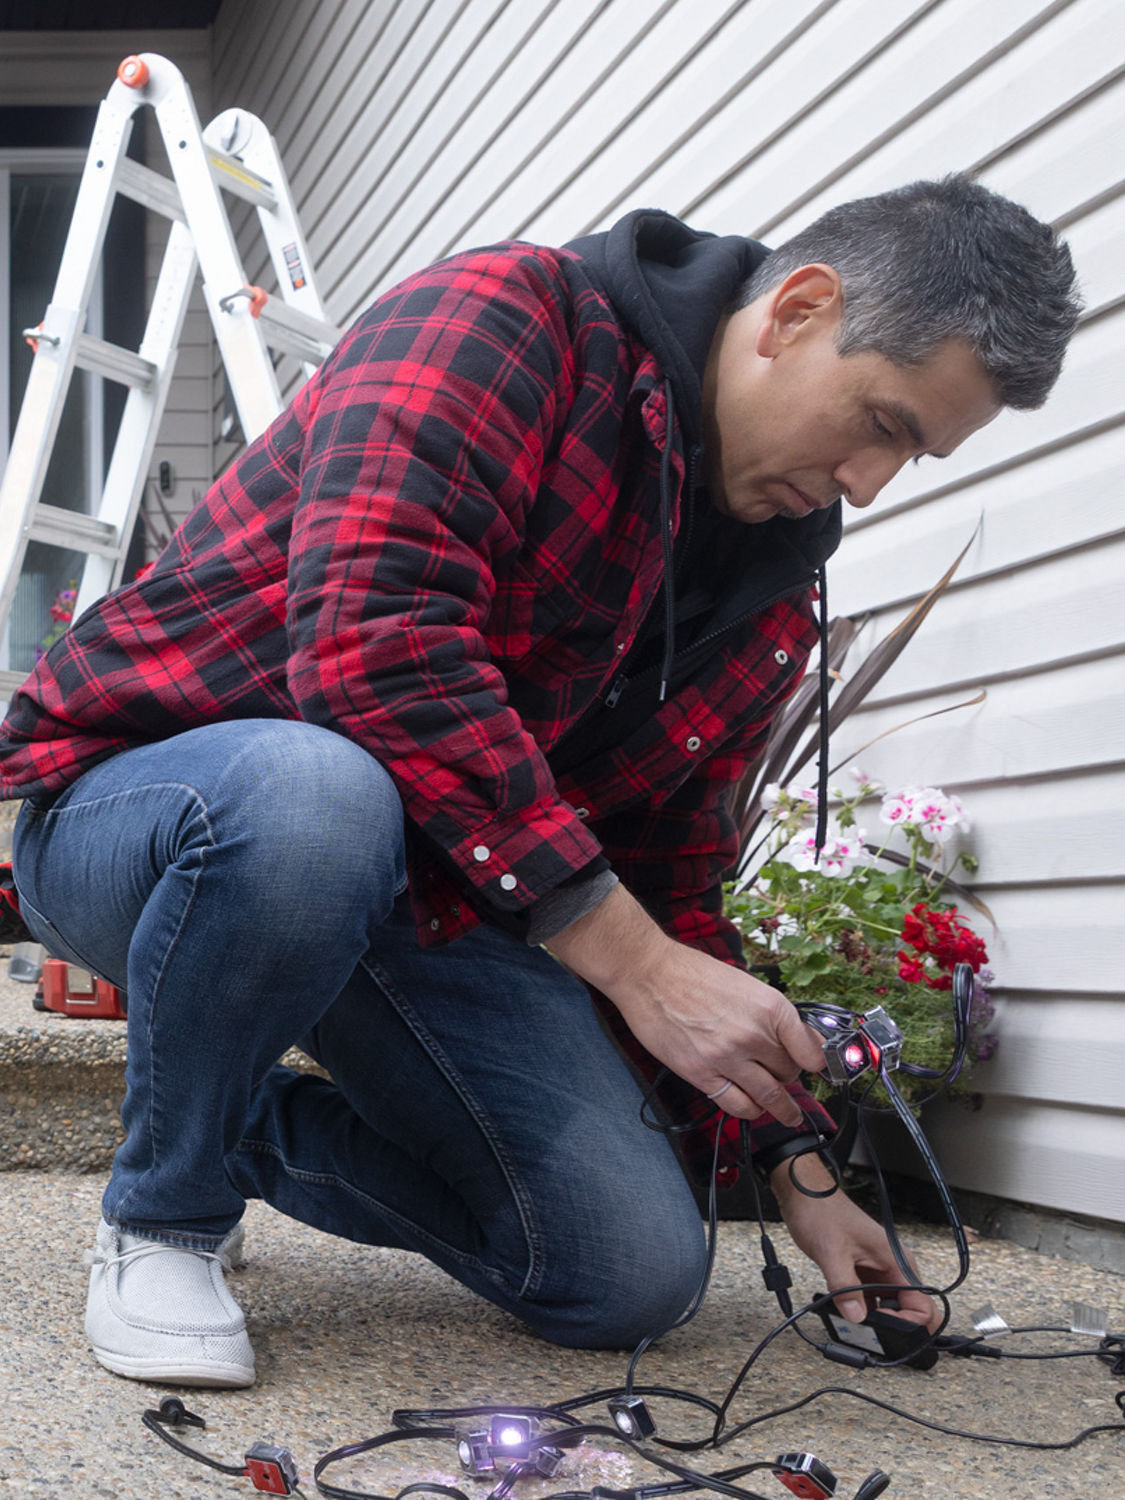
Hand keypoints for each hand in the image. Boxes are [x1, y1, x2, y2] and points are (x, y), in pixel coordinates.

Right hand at [546, 884, 823, 1126]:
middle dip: (788, 1077)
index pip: (810, 1050)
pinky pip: (737, 1104)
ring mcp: (728, 1057)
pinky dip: (750, 1110)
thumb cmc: (693, 973)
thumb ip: (771, 1014)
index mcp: (770, 1007)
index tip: (817, 1069)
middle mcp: (754, 1034)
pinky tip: (752, 1108)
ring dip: (781, 1108)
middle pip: (789, 1073)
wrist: (648, 974)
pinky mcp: (702, 1074)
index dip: (816, 1063)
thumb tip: (796, 1037)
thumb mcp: (745, 984)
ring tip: (787, 1114)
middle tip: (783, 1077)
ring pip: (768, 1096)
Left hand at [771, 1153, 940, 1330]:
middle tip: (870, 1334)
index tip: (882, 1328)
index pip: (923, 1305)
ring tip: (855, 1327)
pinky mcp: (863, 1273)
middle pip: (909, 1311)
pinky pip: (871, 1301)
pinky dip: (862, 1312)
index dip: (908, 1324)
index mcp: (897, 1260)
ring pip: (890, 1308)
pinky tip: (846, 1314)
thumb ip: (844, 1287)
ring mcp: (878, 1271)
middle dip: (895, 1329)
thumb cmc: (821, 1212)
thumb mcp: (831, 1252)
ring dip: (877, 1322)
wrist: (805, 1195)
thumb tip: (856, 1317)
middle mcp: (893, 1267)